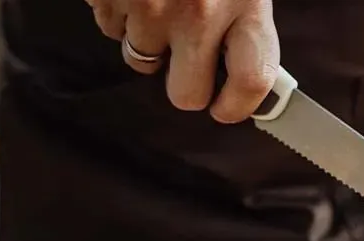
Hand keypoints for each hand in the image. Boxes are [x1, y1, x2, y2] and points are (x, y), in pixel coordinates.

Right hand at [86, 0, 278, 122]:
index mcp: (247, 1)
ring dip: (147, 40)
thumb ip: (243, 19)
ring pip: (141, 62)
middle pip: (187, 94)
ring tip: (157, 0)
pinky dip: (118, 13)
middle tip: (186, 60)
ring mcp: (150, 6)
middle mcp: (199, 11)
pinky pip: (109, 28)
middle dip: (184, 84)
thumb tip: (244, 71)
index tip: (226, 107)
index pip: (253, 82)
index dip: (238, 106)